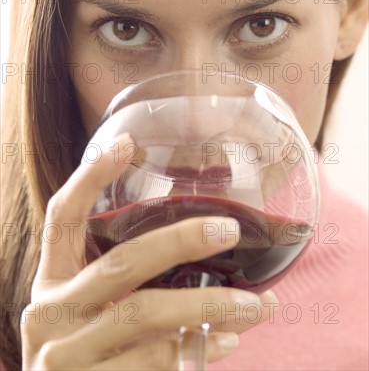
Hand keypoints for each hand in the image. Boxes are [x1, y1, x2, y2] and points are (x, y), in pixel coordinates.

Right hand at [21, 133, 278, 369]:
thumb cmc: (88, 352)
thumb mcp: (88, 310)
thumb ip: (122, 281)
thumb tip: (199, 236)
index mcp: (51, 281)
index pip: (62, 217)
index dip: (90, 178)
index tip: (127, 144)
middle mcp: (50, 312)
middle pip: (121, 264)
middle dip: (179, 242)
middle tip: (228, 229)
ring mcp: (65, 354)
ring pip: (144, 313)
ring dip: (207, 304)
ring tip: (256, 303)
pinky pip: (154, 361)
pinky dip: (197, 348)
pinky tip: (227, 339)